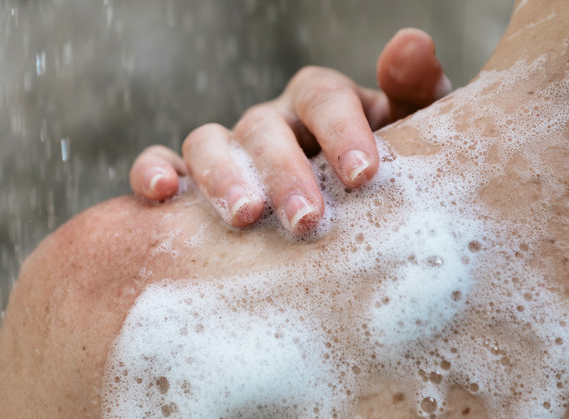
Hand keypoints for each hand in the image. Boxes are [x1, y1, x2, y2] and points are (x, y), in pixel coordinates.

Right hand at [129, 28, 450, 233]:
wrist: (345, 225)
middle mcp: (271, 123)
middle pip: (265, 127)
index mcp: (322, 107)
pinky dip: (153, 169)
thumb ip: (414, 93)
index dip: (341, 129)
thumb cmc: (381, 180)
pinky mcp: (188, 179)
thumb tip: (410, 43)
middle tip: (306, 220)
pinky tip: (164, 193)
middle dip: (284, 171)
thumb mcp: (410, 138)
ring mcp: (228, 148)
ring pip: (208, 141)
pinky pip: (158, 161)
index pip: (323, 96)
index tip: (364, 175)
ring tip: (245, 218)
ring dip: (223, 176)